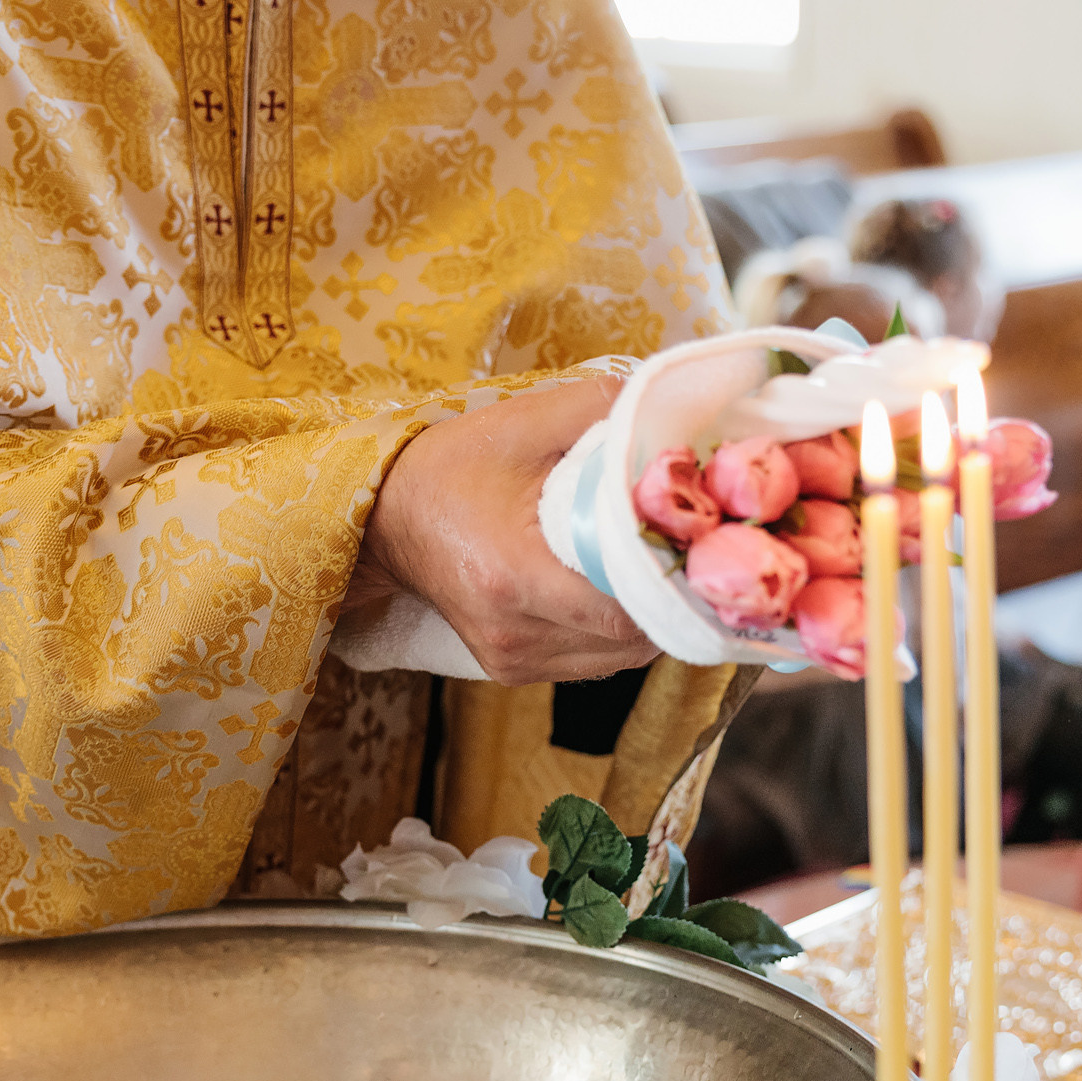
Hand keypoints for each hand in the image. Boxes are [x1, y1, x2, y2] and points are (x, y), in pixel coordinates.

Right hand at [352, 374, 657, 685]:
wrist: (387, 516)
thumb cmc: (454, 467)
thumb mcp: (525, 422)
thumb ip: (602, 410)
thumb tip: (671, 417)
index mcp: (515, 575)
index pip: (625, 609)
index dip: (670, 579)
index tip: (694, 542)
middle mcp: (514, 632)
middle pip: (633, 638)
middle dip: (668, 596)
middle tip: (688, 550)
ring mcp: (512, 659)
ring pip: (621, 658)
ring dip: (649, 617)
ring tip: (654, 566)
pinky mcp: (511, 670)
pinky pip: (594, 661)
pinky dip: (619, 631)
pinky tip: (617, 588)